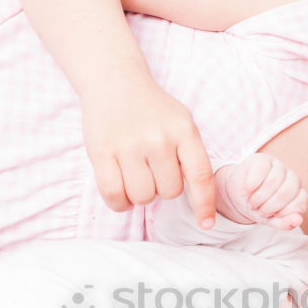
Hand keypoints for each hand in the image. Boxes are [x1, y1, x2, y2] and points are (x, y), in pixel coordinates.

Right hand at [81, 78, 216, 228]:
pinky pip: (114, 195)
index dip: (204, 204)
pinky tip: (121, 191)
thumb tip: (199, 200)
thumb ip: (190, 155)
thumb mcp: (180, 123)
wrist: (114, 82)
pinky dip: (119, 202)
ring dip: (139, 195)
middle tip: (151, 169)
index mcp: (183, 130)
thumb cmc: (152, 110)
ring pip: (143, 197)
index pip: (201, 176)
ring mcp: (129, 145)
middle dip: (162, 188)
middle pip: (169, 192)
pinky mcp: (101, 152)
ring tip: (135, 174)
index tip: (206, 224)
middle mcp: (158, 138)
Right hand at [216, 153, 306, 229]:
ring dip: (259, 198)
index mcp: (298, 194)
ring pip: (273, 181)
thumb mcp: (270, 220)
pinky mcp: (263, 159)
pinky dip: (251, 185)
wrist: (239, 195)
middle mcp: (292, 178)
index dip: (283, 213)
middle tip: (259, 211)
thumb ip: (285, 223)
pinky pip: (260, 170)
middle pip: (286, 192)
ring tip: (252, 203)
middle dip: (270, 206)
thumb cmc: (259, 207)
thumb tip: (298, 220)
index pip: (300, 203)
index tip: (271, 216)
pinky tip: (246, 191)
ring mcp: (278, 167)